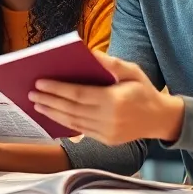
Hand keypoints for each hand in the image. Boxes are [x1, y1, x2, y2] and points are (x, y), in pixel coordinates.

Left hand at [30, 54, 184, 146]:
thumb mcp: (131, 71)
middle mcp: (109, 119)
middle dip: (49, 101)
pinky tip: (54, 116)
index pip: (78, 94)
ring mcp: (107, 132)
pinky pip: (81, 131)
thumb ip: (110, 62)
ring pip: (73, 122)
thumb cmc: (144, 90)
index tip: (40, 83)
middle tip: (31, 94)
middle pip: (71, 109)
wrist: (160, 119)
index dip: (57, 89)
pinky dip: (65, 123)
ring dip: (53, 114)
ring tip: (37, 105)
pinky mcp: (106, 140)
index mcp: (114, 100)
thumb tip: (88, 53)